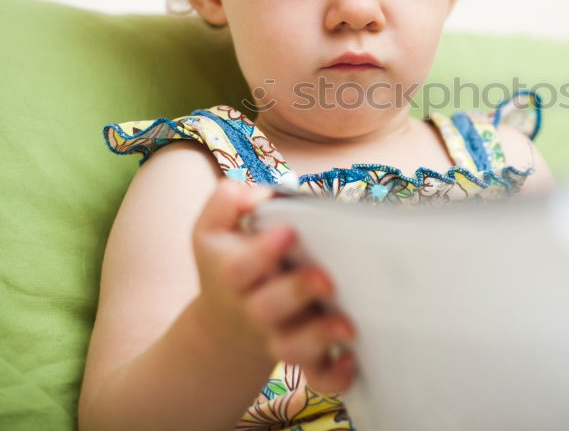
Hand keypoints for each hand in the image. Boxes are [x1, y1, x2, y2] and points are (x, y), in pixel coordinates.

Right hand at [190, 179, 357, 394]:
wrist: (227, 323)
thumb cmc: (230, 260)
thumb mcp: (214, 228)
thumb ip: (229, 200)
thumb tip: (259, 194)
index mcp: (232, 275)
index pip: (239, 268)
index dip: (262, 252)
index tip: (289, 230)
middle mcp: (253, 309)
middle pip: (268, 309)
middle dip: (297, 293)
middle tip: (326, 278)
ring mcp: (278, 335)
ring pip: (292, 348)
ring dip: (319, 338)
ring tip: (347, 326)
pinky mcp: (303, 357)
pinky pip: (318, 376)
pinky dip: (335, 376)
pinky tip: (353, 359)